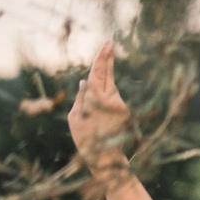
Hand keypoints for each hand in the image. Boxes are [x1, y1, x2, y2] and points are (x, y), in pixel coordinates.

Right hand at [68, 42, 131, 174]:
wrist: (107, 157)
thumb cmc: (85, 138)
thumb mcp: (75, 117)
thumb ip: (81, 96)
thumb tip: (85, 80)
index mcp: (96, 99)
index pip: (99, 73)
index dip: (103, 57)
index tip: (108, 44)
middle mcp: (111, 100)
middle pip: (108, 74)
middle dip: (108, 58)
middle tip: (110, 43)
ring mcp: (120, 105)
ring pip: (110, 86)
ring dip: (104, 81)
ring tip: (98, 88)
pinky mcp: (124, 110)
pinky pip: (112, 97)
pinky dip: (105, 95)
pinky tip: (101, 109)